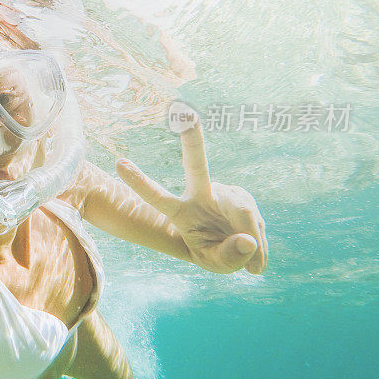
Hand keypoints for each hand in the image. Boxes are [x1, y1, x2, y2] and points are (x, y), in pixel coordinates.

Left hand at [115, 121, 267, 273]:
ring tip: (250, 261)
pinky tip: (256, 250)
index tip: (118, 163)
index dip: (139, 182)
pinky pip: (256, 220)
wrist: (234, 247)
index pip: (157, 197)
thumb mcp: (215, 264)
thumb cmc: (214, 252)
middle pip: (196, 165)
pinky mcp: (242, 196)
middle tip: (185, 114)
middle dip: (192, 140)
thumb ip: (229, 256)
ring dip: (251, 238)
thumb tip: (247, 240)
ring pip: (243, 212)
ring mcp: (223, 192)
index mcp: (180, 212)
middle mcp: (200, 195)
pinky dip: (260, 241)